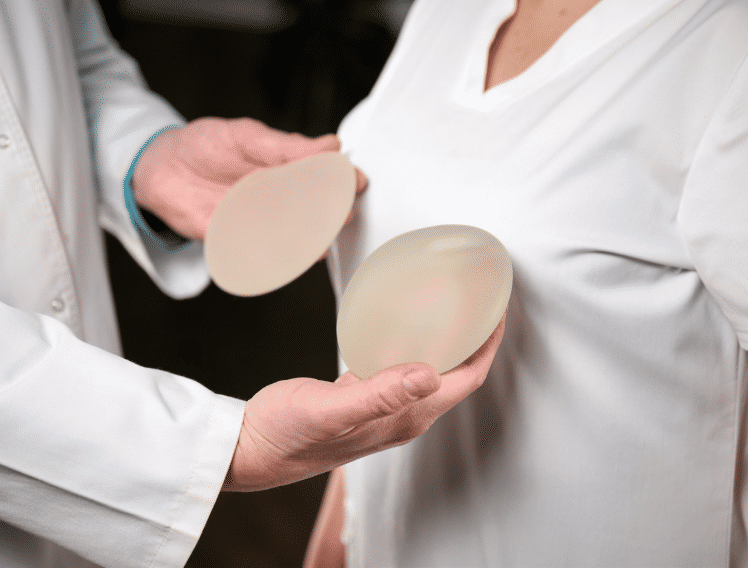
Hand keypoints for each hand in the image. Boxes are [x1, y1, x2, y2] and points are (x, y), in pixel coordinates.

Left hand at [132, 117, 366, 240]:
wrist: (160, 168)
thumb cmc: (205, 146)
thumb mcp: (246, 136)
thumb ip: (285, 146)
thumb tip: (330, 144)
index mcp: (287, 170)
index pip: (324, 178)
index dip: (342, 182)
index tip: (354, 181)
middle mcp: (280, 200)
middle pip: (315, 214)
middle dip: (330, 216)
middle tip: (341, 213)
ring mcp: (261, 223)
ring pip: (295, 238)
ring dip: (308, 241)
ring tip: (319, 238)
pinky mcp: (237, 243)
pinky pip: (262, 257)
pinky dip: (276, 260)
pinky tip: (290, 257)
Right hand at [223, 313, 506, 491]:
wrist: (250, 449)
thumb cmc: (286, 435)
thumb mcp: (331, 410)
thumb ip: (379, 394)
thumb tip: (429, 375)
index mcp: (406, 418)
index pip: (467, 379)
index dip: (488, 345)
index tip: (497, 309)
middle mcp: (402, 416)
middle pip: (457, 375)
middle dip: (476, 339)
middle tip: (480, 299)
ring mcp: (382, 409)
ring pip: (431, 371)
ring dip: (447, 341)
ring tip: (450, 304)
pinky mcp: (361, 398)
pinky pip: (400, 368)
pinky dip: (411, 344)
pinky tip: (400, 324)